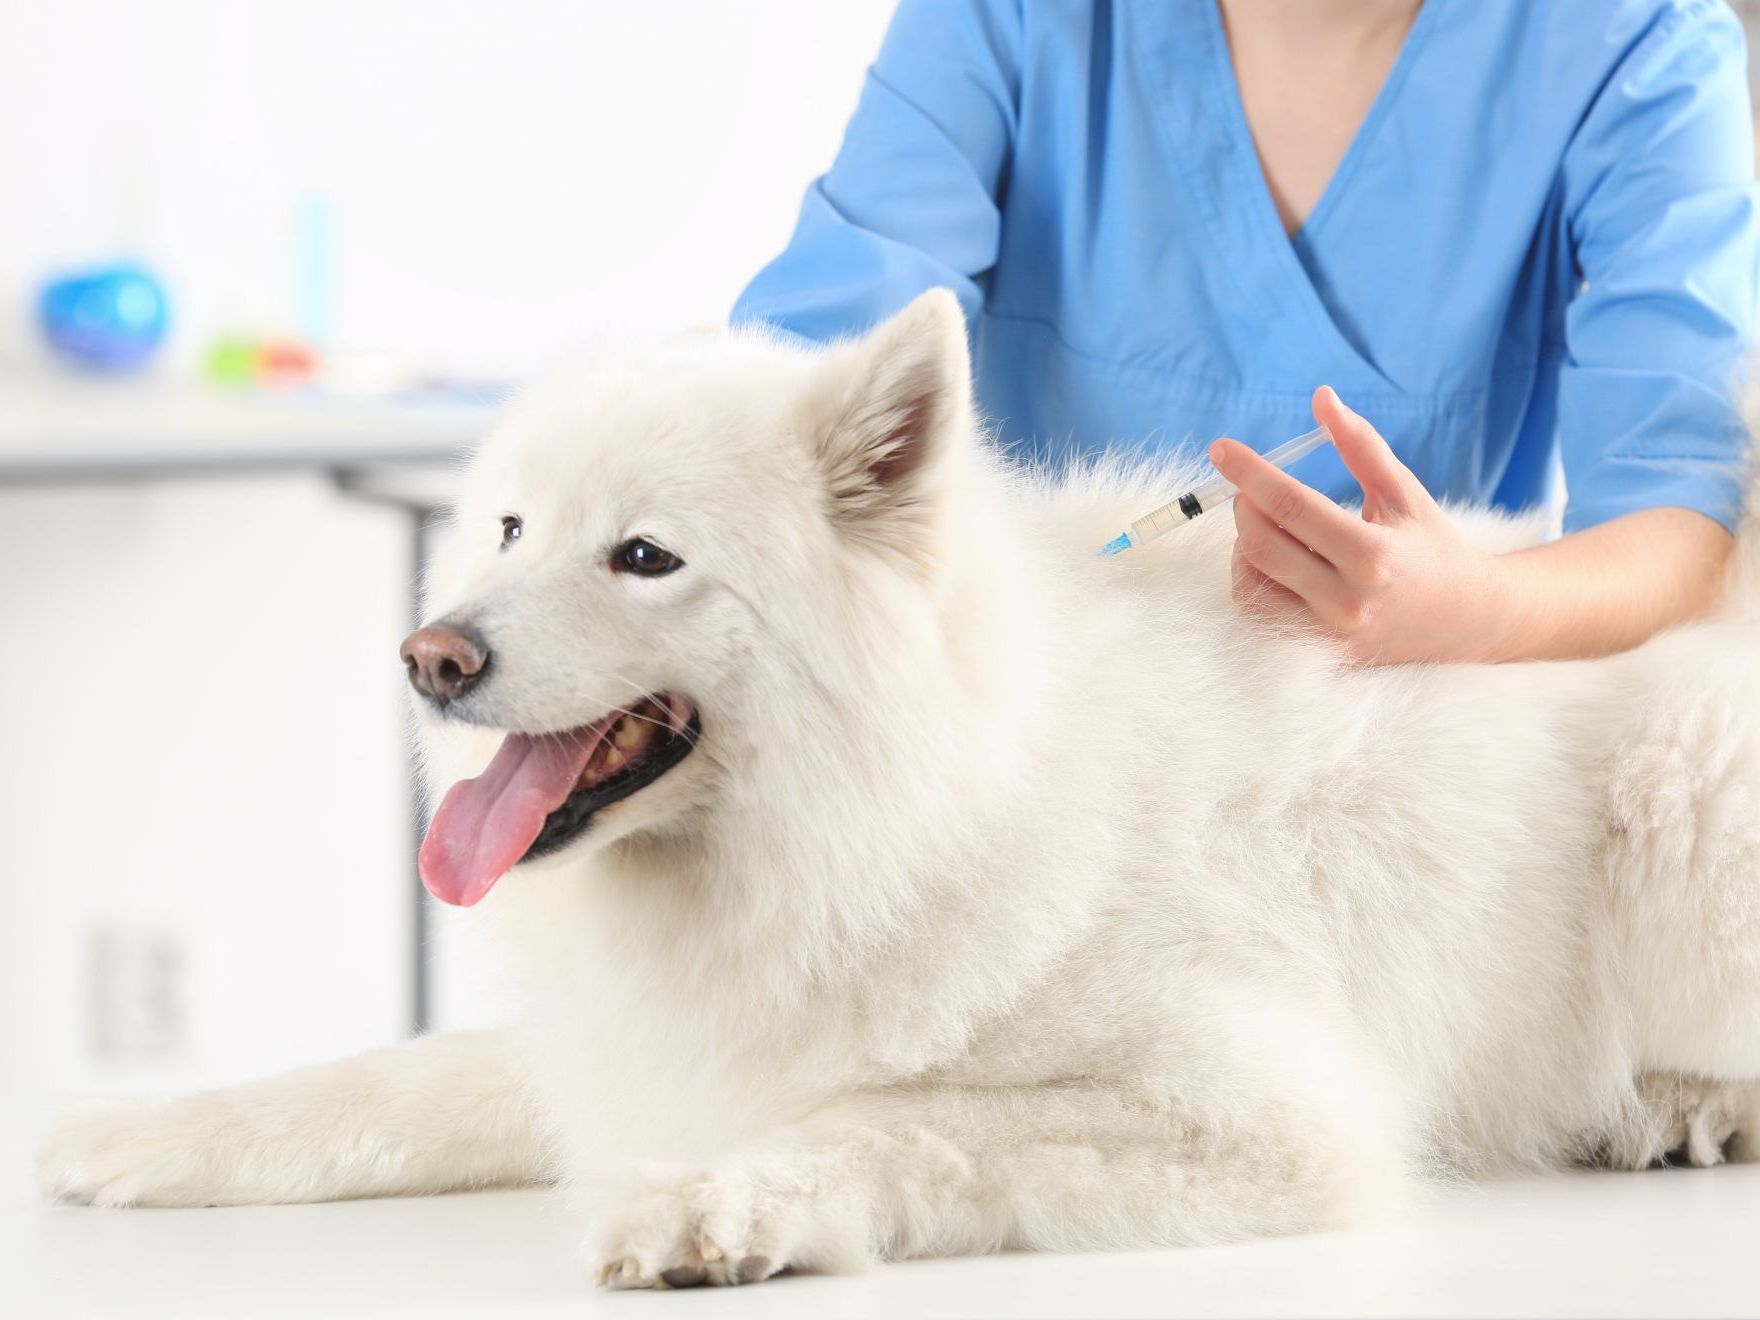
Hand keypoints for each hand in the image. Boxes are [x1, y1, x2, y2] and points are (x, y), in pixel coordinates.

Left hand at [1214, 386, 1514, 664]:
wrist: (1466, 620)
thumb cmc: (1431, 547)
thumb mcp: (1403, 492)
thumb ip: (1361, 445)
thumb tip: (1321, 397)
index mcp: (1372, 554)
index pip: (1292, 507)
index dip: (1250, 473)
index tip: (1221, 449)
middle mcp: (1347, 599)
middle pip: (1263, 546)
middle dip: (1245, 507)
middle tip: (1250, 490)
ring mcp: (1330, 633)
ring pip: (1251, 584)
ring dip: (1245, 546)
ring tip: (1270, 527)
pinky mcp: (1318, 653)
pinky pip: (1261, 614)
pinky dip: (1255, 581)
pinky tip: (1275, 562)